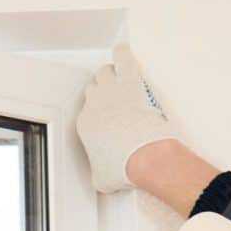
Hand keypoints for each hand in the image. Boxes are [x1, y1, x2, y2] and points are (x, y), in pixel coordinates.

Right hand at [74, 45, 175, 193]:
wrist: (144, 157)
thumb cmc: (125, 166)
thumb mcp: (102, 178)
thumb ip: (98, 174)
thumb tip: (100, 180)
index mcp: (85, 125)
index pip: (86, 111)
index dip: (96, 112)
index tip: (104, 116)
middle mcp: (95, 105)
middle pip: (93, 90)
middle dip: (102, 91)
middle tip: (111, 94)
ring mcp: (112, 91)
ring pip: (104, 72)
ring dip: (110, 73)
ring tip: (117, 73)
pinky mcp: (131, 82)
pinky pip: (122, 58)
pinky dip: (122, 53)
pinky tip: (122, 51)